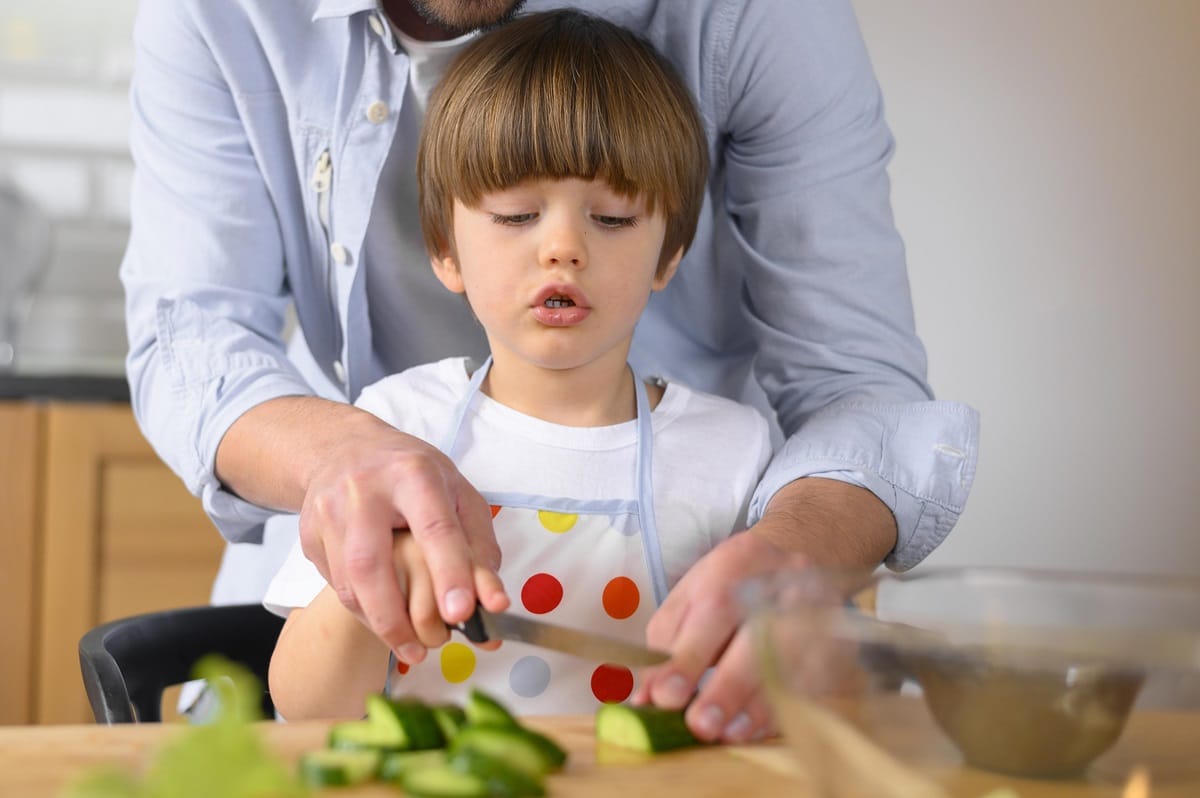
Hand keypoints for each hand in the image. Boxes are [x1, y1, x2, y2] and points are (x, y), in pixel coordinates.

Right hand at [290, 402, 508, 659]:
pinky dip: (361, 609)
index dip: (449, 572)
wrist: (345, 446)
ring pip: (347, 582)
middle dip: (395, 617)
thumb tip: (494, 602)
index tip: (463, 612)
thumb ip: (480, 545)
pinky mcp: (308, 532)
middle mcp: (364, 490)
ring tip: (408, 646)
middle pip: (371, 564)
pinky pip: (335, 583)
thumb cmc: (413, 474)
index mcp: (412, 473)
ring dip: (378, 622)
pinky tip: (383, 616)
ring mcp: (327, 511)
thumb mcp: (457, 492)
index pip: (434, 528)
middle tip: (421, 652)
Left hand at [634, 530, 803, 741]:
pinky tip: (756, 729)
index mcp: (736, 563)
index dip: (690, 657)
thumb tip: (645, 697)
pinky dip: (781, 711)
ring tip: (727, 735)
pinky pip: (813, 682)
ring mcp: (818, 610)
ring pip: (790, 665)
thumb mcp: (690, 596)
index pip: (713, 610)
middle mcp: (781, 582)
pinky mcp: (837, 640)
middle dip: (727, 688)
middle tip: (700, 726)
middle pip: (758, 637)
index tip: (665, 696)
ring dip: (756, 708)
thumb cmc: (732, 584)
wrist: (802, 556)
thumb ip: (665, 643)